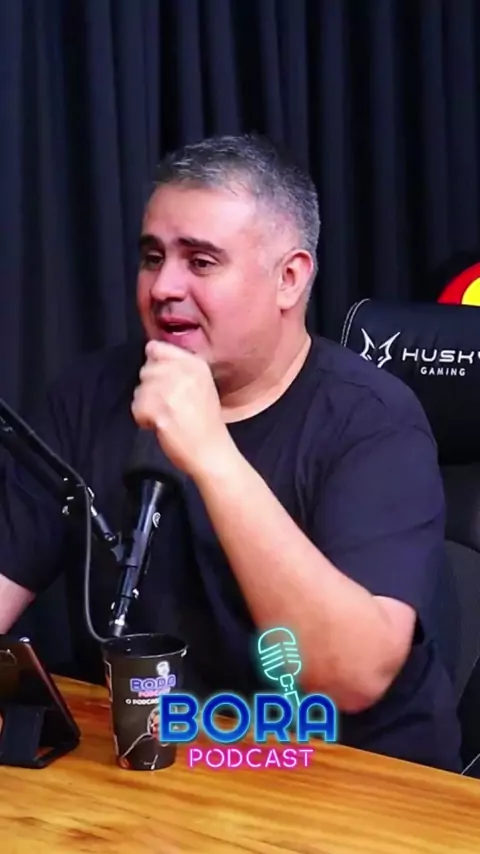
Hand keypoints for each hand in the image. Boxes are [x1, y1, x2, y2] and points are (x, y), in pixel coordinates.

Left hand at [131, 340, 234, 476]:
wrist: (211, 451)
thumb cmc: (203, 420)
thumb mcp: (199, 384)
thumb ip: (176, 366)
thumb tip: (149, 350)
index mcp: (195, 363)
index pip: (157, 348)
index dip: (155, 366)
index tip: (165, 384)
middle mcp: (184, 372)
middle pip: (146, 370)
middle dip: (150, 389)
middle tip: (169, 406)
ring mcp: (172, 390)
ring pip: (139, 390)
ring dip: (147, 405)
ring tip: (166, 417)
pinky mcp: (161, 409)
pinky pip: (137, 407)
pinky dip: (143, 419)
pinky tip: (160, 426)